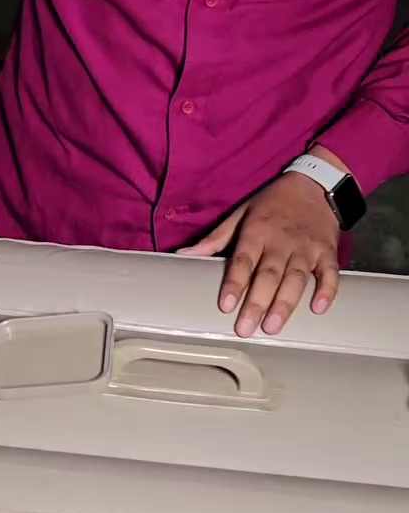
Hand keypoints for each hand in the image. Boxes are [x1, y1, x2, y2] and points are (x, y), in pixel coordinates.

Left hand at [179, 172, 339, 336]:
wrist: (314, 184)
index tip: (225, 305)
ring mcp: (307, 247)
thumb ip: (215, 239)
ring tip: (273, 327)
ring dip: (285, 303)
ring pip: (297, 278)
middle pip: (269, 275)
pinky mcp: (327, 252)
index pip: (243, 260)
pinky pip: (330, 273)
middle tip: (246, 328)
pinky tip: (318, 309)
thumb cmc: (272, 204)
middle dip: (257, 303)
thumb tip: (184, 254)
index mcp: (257, 231)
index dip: (234, 283)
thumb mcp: (240, 214)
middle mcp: (281, 241)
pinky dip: (327, 291)